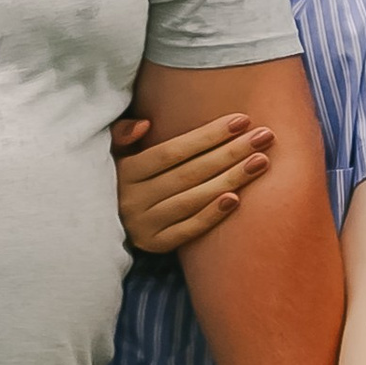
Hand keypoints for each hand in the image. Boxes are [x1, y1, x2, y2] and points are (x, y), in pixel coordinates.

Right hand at [111, 110, 272, 256]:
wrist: (101, 221)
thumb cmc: (119, 177)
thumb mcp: (111, 153)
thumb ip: (122, 134)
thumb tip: (144, 125)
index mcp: (125, 171)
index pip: (173, 152)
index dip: (208, 135)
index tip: (242, 120)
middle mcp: (133, 199)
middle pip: (190, 173)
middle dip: (230, 153)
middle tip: (264, 137)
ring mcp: (144, 224)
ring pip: (192, 200)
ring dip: (230, 180)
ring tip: (261, 161)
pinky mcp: (154, 244)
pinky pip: (188, 230)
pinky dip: (212, 215)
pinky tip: (237, 199)